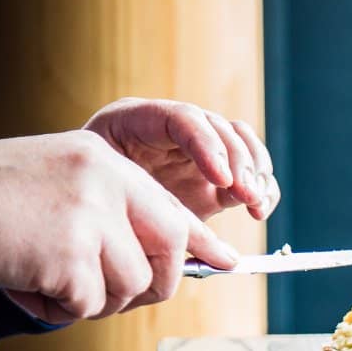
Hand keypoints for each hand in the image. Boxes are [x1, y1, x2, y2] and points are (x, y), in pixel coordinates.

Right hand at [0, 129, 237, 322]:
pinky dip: (58, 307)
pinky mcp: (69, 253)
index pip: (170, 205)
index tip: (228, 262)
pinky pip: (89, 304)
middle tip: (113, 295)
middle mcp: (104, 180)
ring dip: (92, 299)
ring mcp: (88, 215)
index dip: (201, 241)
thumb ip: (109, 214)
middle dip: (152, 285)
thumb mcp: (56, 189)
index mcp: (103, 161)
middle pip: (168, 250)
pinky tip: (25, 281)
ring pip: (131, 286)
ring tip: (46, 275)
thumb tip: (166, 256)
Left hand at [85, 97, 278, 221]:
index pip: (182, 118)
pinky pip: (250, 175)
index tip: (220, 179)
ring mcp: (200, 153)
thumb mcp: (98, 191)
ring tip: (254, 204)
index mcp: (138, 121)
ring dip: (256, 173)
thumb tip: (168, 231)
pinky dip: (262, 189)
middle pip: (220, 129)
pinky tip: (258, 209)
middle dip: (238, 163)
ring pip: (242, 145)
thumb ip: (127, 201)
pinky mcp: (217, 180)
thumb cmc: (88, 198)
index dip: (206, 145)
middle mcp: (175, 131)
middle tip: (245, 195)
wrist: (91, 209)